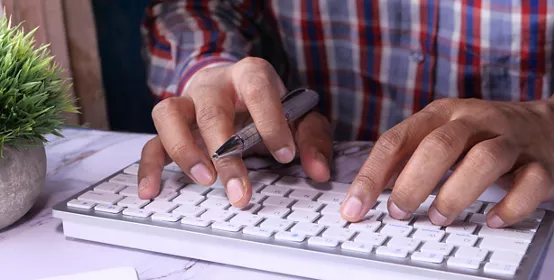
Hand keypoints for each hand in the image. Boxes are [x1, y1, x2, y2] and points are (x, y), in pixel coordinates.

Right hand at [137, 57, 332, 206]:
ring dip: (183, 149)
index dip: (271, 122)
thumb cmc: (269, 105)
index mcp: (250, 76)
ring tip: (203, 180)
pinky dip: (149, 167)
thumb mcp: (299, 116)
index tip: (286, 155)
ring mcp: (187, 103)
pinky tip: (152, 190)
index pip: (258, 90)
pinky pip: (151, 141)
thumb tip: (318, 171)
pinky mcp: (171, 126)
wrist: (234, 88)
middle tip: (239, 190)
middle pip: (212, 111)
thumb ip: (312, 138)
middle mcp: (214, 86)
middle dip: (225, 153)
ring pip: (169, 114)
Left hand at [341, 98, 553, 227]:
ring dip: (455, 194)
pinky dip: (510, 207)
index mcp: (441, 114)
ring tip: (438, 217)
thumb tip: (368, 191)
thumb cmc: (481, 136)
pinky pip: (529, 184)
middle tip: (397, 212)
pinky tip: (492, 220)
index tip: (354, 206)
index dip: (371, 175)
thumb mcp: (440, 134)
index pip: (396, 140)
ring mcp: (510, 140)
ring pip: (484, 161)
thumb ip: (407, 157)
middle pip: (438, 146)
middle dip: (412, 183)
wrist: (545, 127)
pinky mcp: (541, 163)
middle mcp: (474, 121)